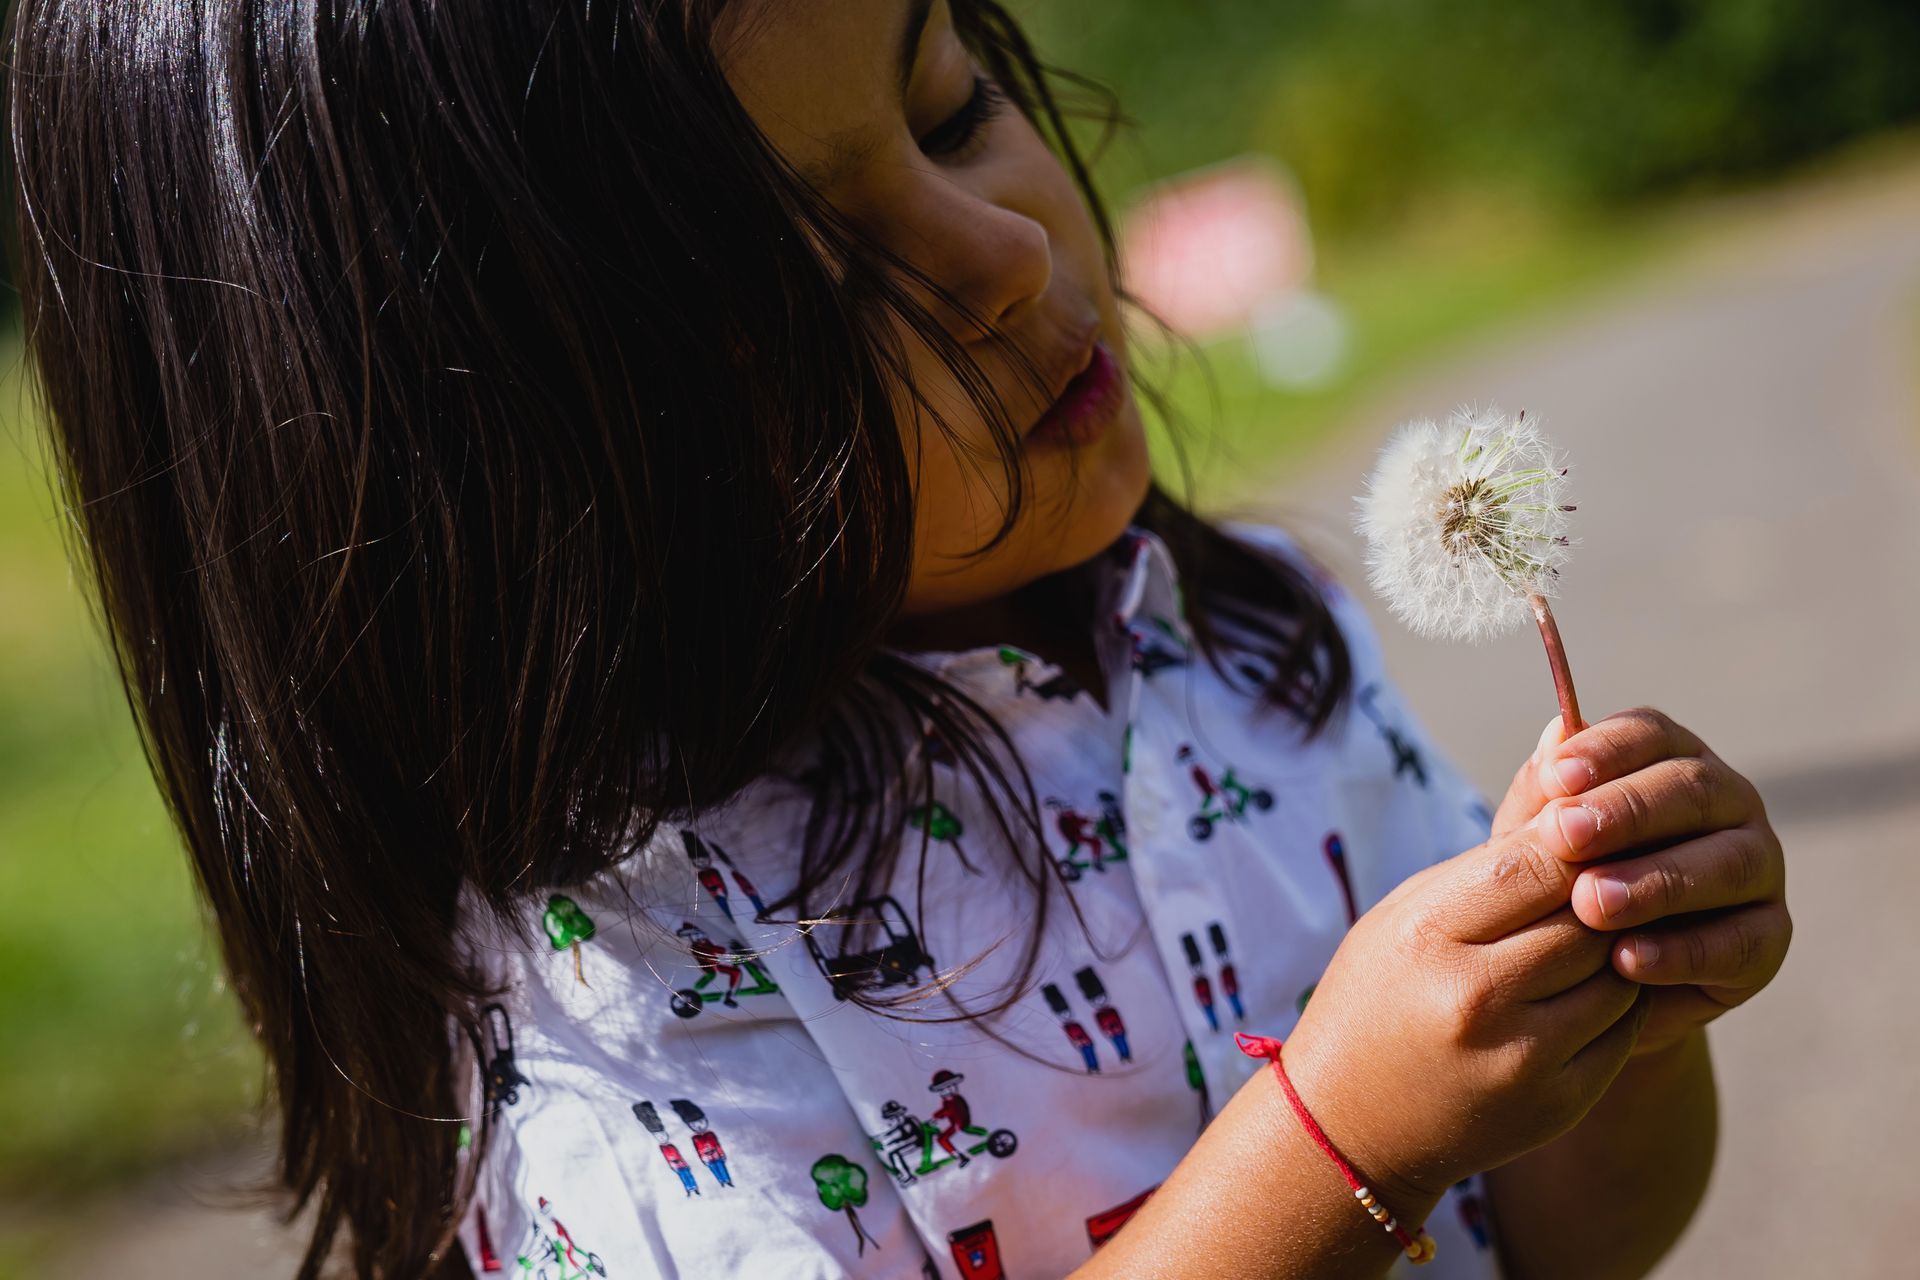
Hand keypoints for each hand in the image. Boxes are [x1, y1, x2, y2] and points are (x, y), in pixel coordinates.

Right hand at [1276, 740, 1661, 1204]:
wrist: (1351, 1125)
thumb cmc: (1377, 995)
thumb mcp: (1408, 912)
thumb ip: (1494, 848)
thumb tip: (1564, 737)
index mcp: (1428, 937)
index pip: (1531, 865)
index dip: (1571, 837)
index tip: (1584, 819)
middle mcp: (1476, 997)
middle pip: (1584, 914)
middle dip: (1601, 887)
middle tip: (1604, 871)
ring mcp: (1522, 1055)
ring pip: (1616, 968)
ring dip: (1615, 942)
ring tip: (1586, 931)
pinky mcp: (1559, 1099)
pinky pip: (1624, 1026)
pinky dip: (1617, 996)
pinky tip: (1583, 987)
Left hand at [1529, 707, 1792, 1058]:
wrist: (1591, 975)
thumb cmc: (1561, 882)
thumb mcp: (1539, 839)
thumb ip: (1543, 793)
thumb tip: (1555, 733)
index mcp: (1673, 760)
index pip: (1650, 735)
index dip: (1605, 751)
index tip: (1556, 778)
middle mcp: (1729, 804)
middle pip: (1691, 789)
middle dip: (1625, 811)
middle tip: (1565, 835)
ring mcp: (1759, 868)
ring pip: (1725, 863)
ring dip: (1655, 882)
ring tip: (1590, 904)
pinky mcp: (1769, 937)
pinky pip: (1739, 942)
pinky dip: (1682, 952)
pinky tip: (1627, 959)